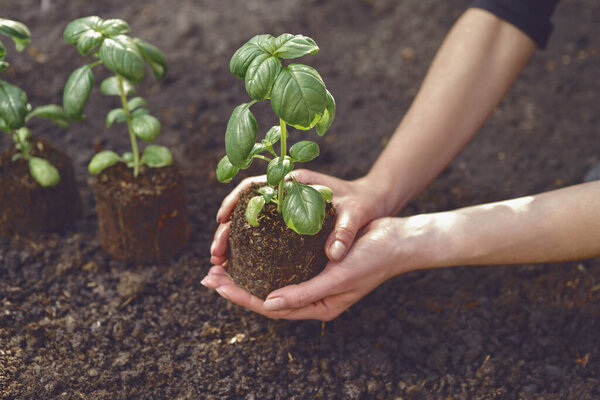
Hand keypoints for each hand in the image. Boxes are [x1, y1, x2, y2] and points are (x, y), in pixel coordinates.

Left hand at [203, 217, 425, 319]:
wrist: (397, 239)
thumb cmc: (372, 259)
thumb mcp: (338, 277)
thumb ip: (304, 294)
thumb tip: (268, 304)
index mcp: (318, 306)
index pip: (271, 307)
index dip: (241, 297)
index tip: (216, 283)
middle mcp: (313, 296)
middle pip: (266, 296)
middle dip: (236, 287)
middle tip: (209, 274)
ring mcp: (314, 279)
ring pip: (272, 281)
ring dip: (247, 274)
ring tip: (222, 264)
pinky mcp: (316, 262)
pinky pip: (283, 265)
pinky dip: (263, 260)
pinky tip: (250, 251)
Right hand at [210, 169, 391, 265]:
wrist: (373, 200)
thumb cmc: (363, 203)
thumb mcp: (355, 214)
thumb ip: (344, 231)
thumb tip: (334, 254)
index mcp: (295, 182)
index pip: (255, 186)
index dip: (234, 201)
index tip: (221, 219)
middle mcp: (285, 193)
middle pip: (245, 207)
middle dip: (226, 229)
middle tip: (215, 254)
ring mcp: (285, 206)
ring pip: (249, 220)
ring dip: (232, 239)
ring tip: (220, 262)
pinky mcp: (289, 220)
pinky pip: (261, 230)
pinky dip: (248, 245)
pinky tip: (240, 262)